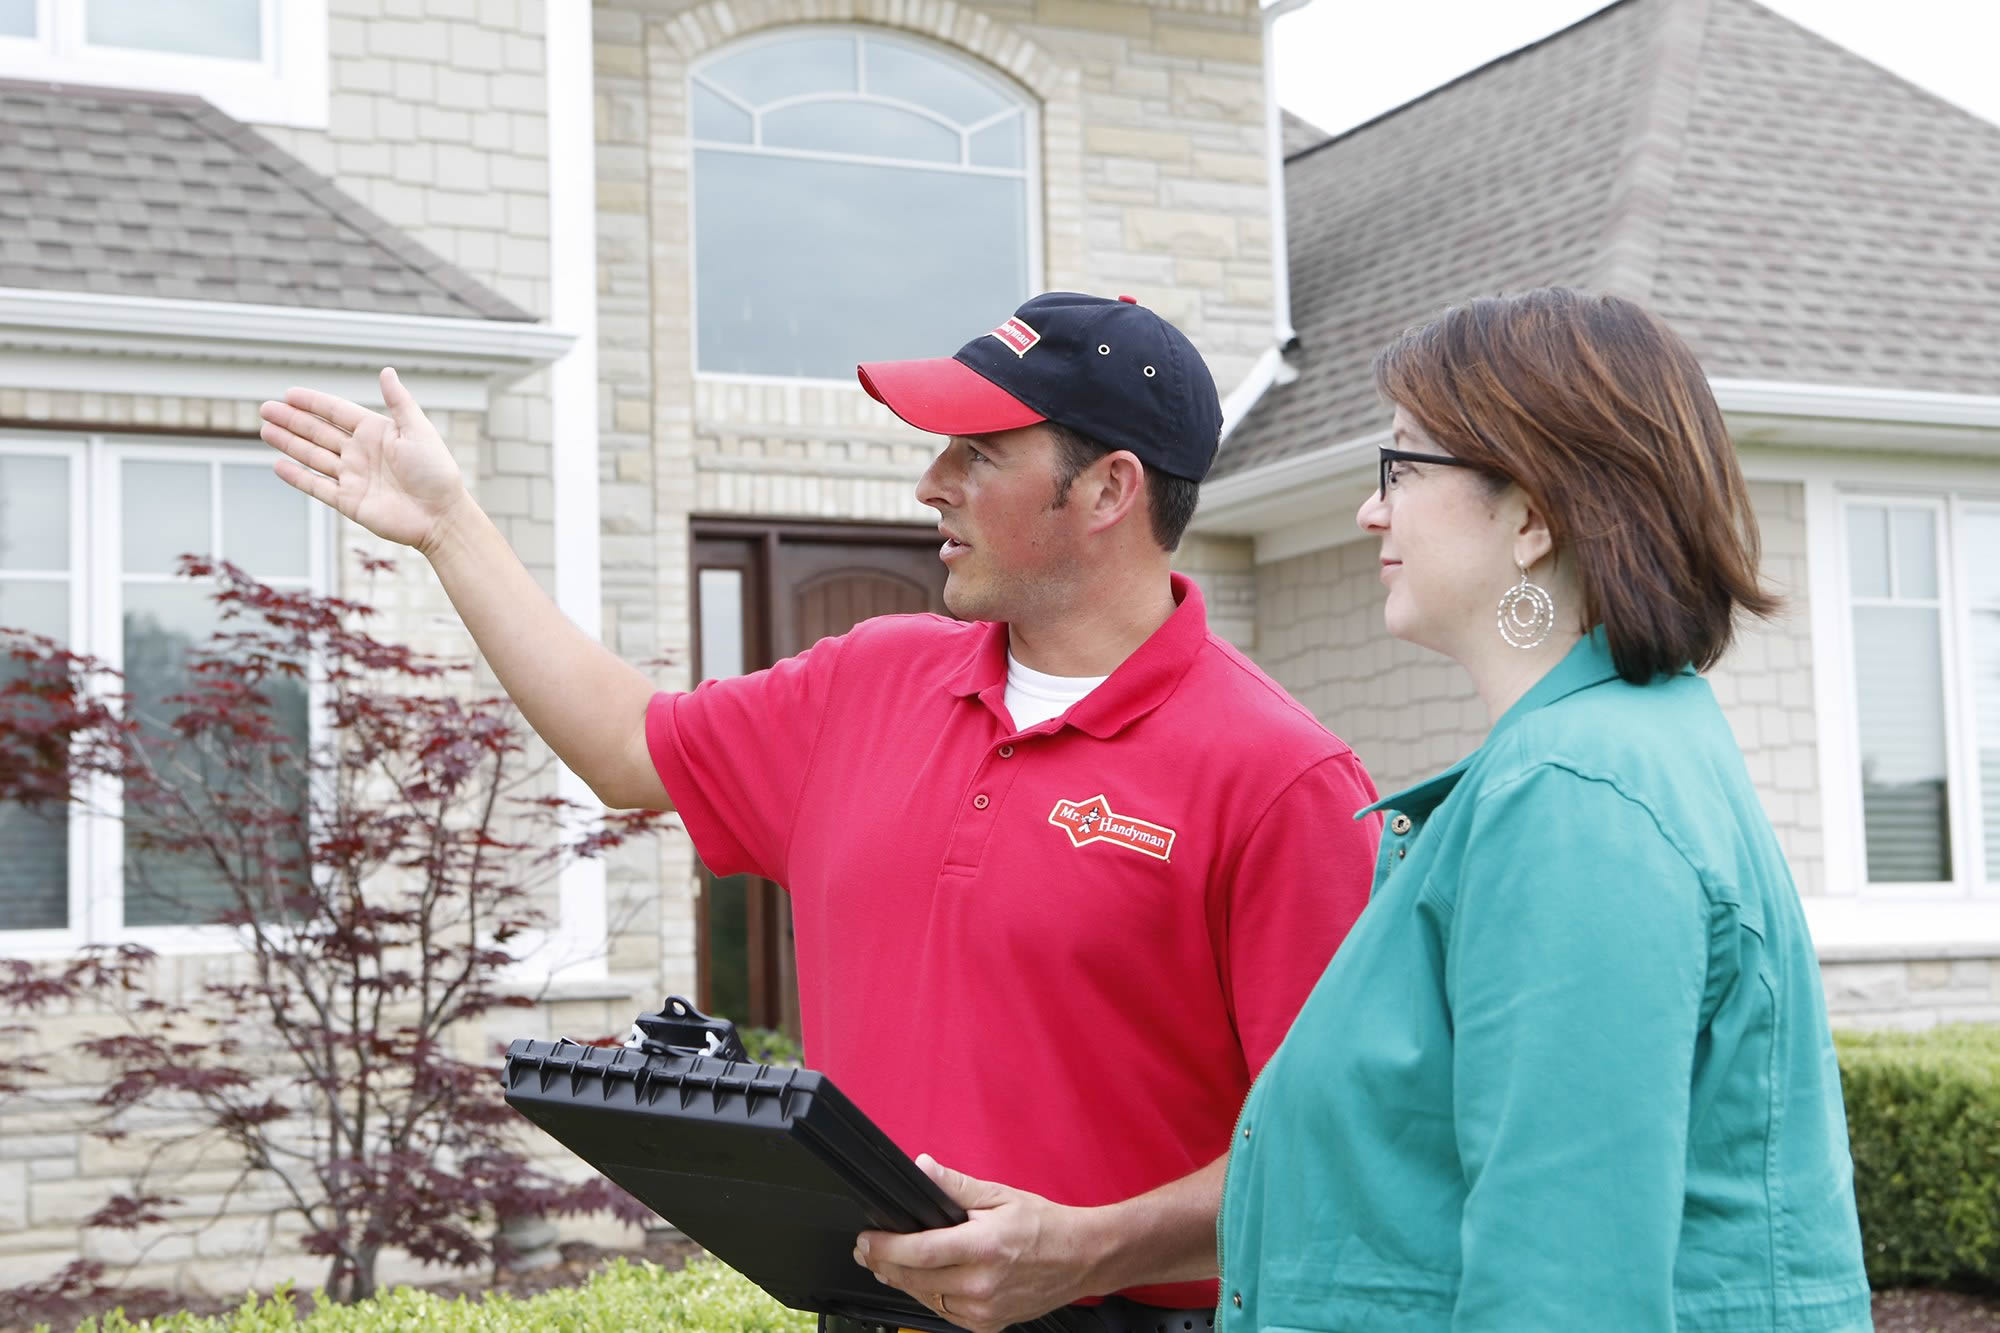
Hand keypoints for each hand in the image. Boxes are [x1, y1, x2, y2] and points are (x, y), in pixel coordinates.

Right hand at [260, 368, 469, 550]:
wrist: (441, 515)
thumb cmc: (436, 471)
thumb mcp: (418, 430)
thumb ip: (399, 402)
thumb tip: (387, 371)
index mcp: (376, 432)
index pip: (337, 412)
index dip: (313, 403)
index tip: (289, 393)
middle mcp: (361, 452)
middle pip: (318, 432)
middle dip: (292, 420)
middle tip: (266, 408)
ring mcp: (353, 477)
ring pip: (313, 456)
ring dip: (289, 443)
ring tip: (265, 430)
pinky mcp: (348, 501)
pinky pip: (317, 486)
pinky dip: (297, 476)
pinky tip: (279, 465)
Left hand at [855, 1155, 1100, 1332]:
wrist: (1081, 1258)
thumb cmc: (1044, 1225)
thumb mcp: (1000, 1195)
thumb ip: (956, 1186)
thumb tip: (923, 1168)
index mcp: (984, 1247)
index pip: (920, 1252)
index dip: (886, 1247)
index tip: (867, 1240)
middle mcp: (982, 1285)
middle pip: (916, 1279)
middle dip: (885, 1264)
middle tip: (866, 1251)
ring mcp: (985, 1311)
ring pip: (927, 1299)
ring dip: (902, 1282)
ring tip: (886, 1264)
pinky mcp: (988, 1325)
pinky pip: (945, 1314)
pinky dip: (929, 1297)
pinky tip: (921, 1281)